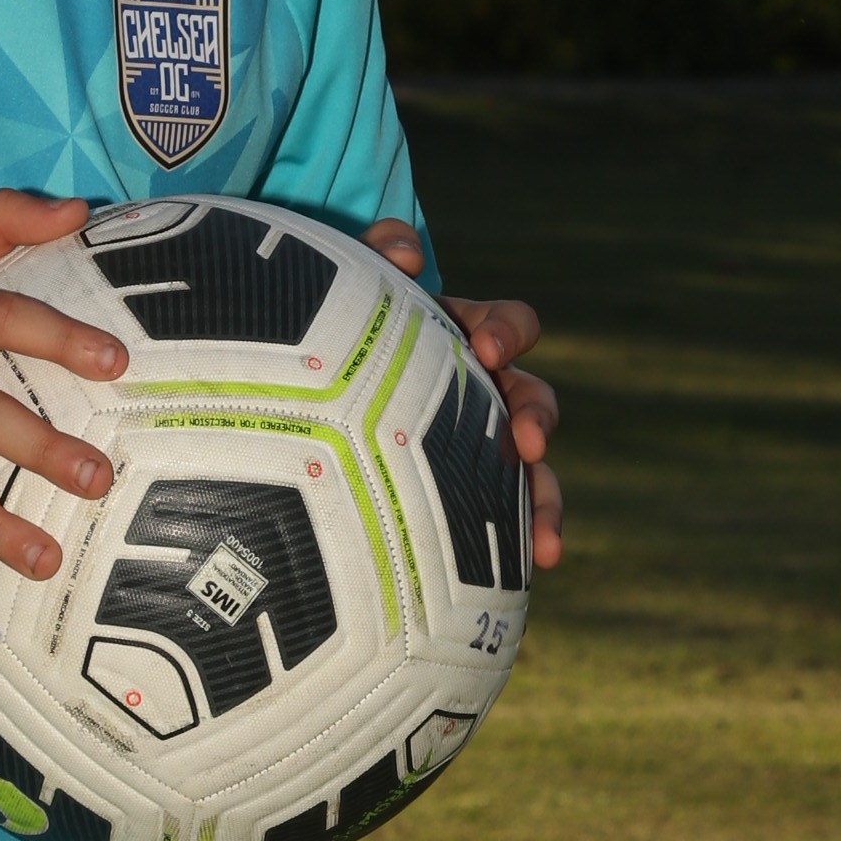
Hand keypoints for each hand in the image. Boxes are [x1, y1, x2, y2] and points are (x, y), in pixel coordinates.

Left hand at [365, 220, 563, 573]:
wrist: (295, 399)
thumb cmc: (333, 331)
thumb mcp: (350, 283)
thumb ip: (376, 250)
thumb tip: (406, 254)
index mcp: (461, 339)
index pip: (509, 326)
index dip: (506, 331)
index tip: (483, 348)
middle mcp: (478, 394)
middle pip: (533, 402)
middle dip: (537, 420)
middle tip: (528, 442)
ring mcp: (470, 450)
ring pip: (530, 476)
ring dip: (544, 505)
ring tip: (545, 545)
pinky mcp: (455, 502)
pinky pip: (492, 533)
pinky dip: (511, 557)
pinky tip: (517, 590)